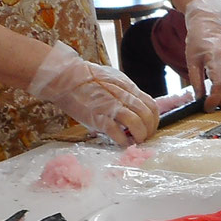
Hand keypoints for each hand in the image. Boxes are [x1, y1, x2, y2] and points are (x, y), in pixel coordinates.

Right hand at [28, 44, 159, 145]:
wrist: (66, 77)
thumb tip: (135, 104)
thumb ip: (126, 92)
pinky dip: (123, 141)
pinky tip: (122, 143)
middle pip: (147, 117)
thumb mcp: (114, 80)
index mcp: (128, 88)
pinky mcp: (98, 117)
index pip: (152, 106)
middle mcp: (123, 97)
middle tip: (143, 138)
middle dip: (149, 131)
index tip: (149, 127)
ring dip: (139, 136)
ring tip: (135, 141)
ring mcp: (111, 107)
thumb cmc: (87, 78)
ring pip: (137, 124)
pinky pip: (117, 132)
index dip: (154, 120)